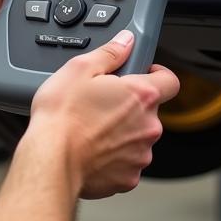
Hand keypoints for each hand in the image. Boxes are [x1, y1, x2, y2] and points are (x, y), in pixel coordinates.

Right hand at [30, 31, 179, 198]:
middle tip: (102, 103)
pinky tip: (92, 150)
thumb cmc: (62, 116)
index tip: (143, 74)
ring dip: (122, 133)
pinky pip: (126, 163)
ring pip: (137, 138)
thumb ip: (110, 52)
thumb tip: (126, 41)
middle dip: (130, 107)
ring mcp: (140, 155)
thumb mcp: (80, 68)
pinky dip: (113, 158)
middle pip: (149, 111)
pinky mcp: (128, 178)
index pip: (170, 80)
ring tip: (92, 128)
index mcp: (141, 96)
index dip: (157, 74)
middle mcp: (148, 127)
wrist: (50, 159)